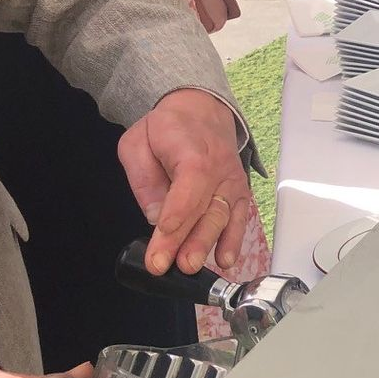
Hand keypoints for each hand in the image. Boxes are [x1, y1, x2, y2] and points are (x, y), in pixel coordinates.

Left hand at [117, 88, 250, 274]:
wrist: (202, 111)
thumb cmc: (168, 128)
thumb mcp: (139, 142)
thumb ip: (144, 178)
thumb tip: (155, 216)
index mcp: (193, 151)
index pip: (188, 186)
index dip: (177, 213)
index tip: (162, 236)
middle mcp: (219, 169)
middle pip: (206, 208)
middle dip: (190, 239)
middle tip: (174, 264)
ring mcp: (232, 182)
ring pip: (222, 216)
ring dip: (208, 243)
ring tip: (192, 266)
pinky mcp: (239, 193)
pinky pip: (239, 217)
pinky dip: (234, 239)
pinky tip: (225, 259)